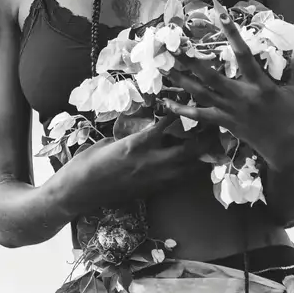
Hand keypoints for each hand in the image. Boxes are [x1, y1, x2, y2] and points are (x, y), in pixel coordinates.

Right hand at [59, 114, 204, 210]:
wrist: (79, 192)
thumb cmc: (88, 162)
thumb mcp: (110, 141)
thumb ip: (132, 135)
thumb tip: (146, 128)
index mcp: (136, 145)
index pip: (168, 125)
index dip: (182, 112)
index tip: (191, 101)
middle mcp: (150, 162)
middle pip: (189, 150)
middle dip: (205, 138)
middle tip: (214, 125)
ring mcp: (153, 179)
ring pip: (189, 168)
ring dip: (202, 156)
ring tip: (212, 143)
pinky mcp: (152, 191)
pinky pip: (179, 179)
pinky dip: (189, 169)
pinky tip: (193, 162)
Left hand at [161, 12, 293, 174]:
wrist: (290, 154)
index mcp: (261, 86)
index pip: (244, 55)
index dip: (232, 33)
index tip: (221, 14)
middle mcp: (241, 97)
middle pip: (210, 76)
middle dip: (190, 60)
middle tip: (173, 46)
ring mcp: (230, 112)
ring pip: (200, 94)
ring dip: (181, 80)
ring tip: (164, 68)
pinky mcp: (225, 124)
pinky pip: (200, 116)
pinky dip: (182, 110)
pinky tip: (165, 102)